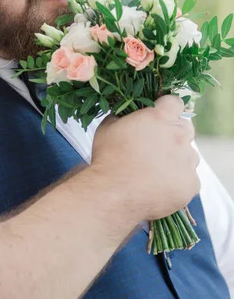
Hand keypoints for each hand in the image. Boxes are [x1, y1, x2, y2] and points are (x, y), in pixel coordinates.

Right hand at [90, 95, 199, 221]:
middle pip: (186, 127)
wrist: (113, 195)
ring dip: (178, 157)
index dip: (167, 108)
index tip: (160, 116)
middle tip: (157, 145)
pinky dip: (178, 180)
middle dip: (174, 132)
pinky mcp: (191, 184)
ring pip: (190, 154)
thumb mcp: (108, 126)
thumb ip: (124, 115)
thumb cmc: (107, 158)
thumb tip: (128, 114)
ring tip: (157, 169)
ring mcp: (187, 161)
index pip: (175, 103)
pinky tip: (161, 184)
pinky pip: (190, 177)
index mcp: (159, 118)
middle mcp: (178, 136)